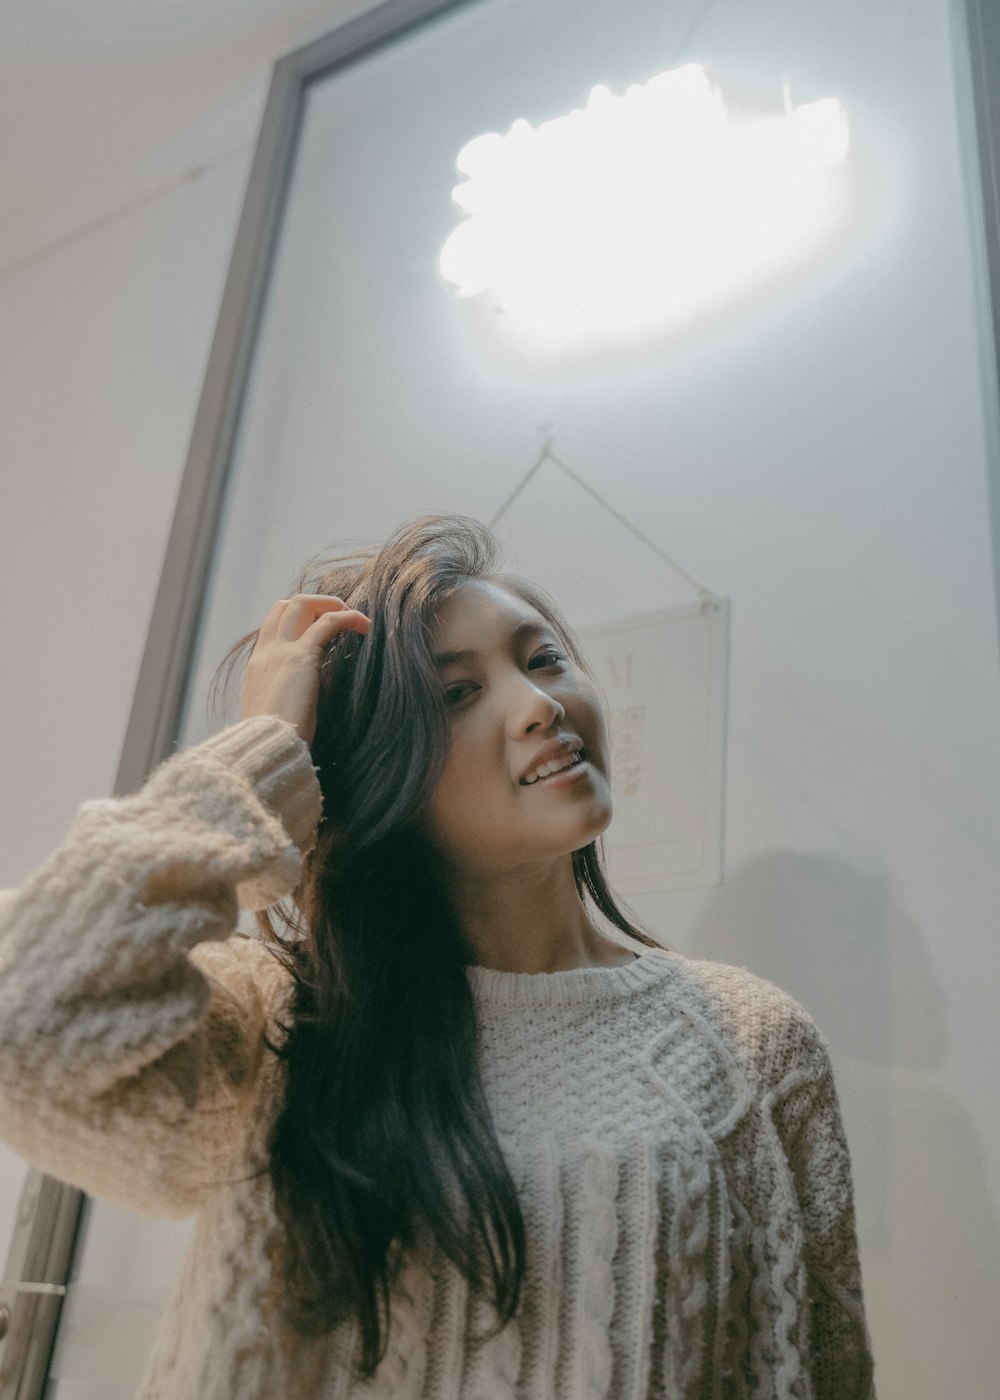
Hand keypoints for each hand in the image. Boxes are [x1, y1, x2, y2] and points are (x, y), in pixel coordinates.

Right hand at [241, 594, 370, 745]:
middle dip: (313, 604)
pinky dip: (348, 617)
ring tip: (354, 618)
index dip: (297, 620)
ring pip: (301, 603)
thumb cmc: (275, 744)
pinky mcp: (301, 657)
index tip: (321, 629)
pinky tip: (365, 625)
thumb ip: (283, 703)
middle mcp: (265, 654)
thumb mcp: (273, 718)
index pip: (272, 627)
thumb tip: (299, 707)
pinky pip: (327, 621)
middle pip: (283, 606)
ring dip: (330, 604)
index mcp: (256, 668)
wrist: (266, 749)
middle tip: (339, 618)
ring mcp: (280, 652)